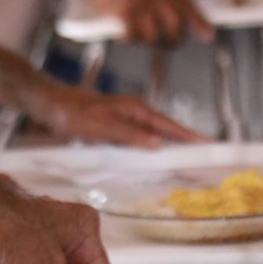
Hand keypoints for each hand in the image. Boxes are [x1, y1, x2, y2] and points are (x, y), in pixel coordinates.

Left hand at [32, 84, 207, 148]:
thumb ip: (129, 135)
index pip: (171, 126)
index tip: (210, 145)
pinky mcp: (121, 124)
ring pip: (158, 133)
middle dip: (189, 141)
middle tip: (208, 155)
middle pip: (169, 129)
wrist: (52, 104)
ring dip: (173, 144)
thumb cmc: (74, 115)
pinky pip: (145, 136)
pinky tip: (156, 155)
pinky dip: (156, 145)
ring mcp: (129, 117)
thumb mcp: (102, 127)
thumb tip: (157, 144)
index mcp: (137, 110)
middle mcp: (136, 112)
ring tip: (189, 158)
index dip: (191, 137)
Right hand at [82, 0, 212, 44]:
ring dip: (148, 42)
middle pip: (175, 26)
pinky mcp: (125, 12)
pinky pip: (134, 36)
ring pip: (155, 35)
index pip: (187, 5)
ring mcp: (141, 2)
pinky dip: (130, 40)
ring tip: (140, 39)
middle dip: (174, 41)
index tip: (209, 36)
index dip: (199, 22)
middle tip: (167, 46)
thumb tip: (174, 19)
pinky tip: (123, 37)